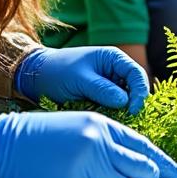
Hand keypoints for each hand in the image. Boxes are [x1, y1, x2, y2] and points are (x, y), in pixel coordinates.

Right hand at [0, 109, 176, 177]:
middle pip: (138, 169)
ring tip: (84, 175)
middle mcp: (97, 145)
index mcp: (101, 126)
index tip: (176, 174)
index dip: (161, 162)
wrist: (0, 145)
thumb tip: (136, 167)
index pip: (141, 146)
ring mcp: (85, 169)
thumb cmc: (41, 136)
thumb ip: (108, 143)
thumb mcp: (79, 126)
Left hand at [15, 46, 149, 114]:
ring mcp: (109, 83)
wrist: (36, 77)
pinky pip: (114, 106)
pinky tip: (106, 118)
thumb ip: (103, 89)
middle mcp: (115, 70)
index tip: (132, 110)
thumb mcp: (80, 80)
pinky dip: (112, 113)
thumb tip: (125, 102)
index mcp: (113, 58)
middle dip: (132, 103)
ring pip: (125, 99)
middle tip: (126, 118)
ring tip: (113, 119)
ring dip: (122, 110)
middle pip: (135, 88)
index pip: (137, 74)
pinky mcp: (102, 96)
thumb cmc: (57, 72)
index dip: (139, 92)